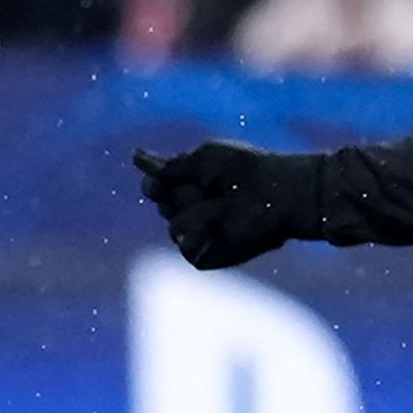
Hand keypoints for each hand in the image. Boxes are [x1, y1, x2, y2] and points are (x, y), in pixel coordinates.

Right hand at [134, 142, 316, 268]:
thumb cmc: (247, 170)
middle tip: (215, 187)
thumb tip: (137, 158)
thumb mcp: (204, 158)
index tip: (189, 172)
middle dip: (184, 192)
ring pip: (174, 226)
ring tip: (226, 205)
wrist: (275, 192)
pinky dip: (205, 232)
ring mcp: (199, 234)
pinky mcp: (207, 255)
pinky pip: (187, 248)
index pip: (154, 186)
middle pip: (161, 204)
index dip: (162, 180)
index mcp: (190, 187)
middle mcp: (191, 211)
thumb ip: (171, 167)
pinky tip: (225, 224)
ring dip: (198, 210)